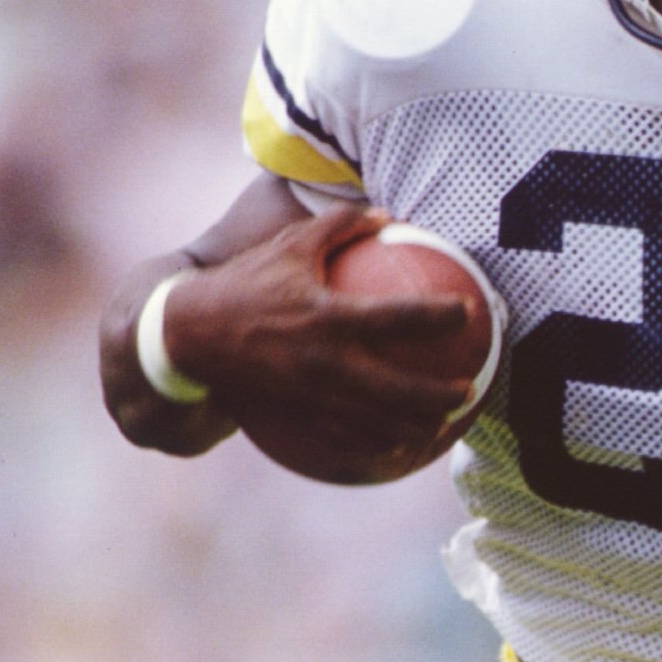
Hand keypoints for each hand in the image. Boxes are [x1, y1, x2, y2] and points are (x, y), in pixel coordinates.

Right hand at [167, 204, 478, 451]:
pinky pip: (348, 438)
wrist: (191, 335)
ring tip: (443, 426)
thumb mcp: (292, 243)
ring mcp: (315, 395)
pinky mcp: (301, 415)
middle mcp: (327, 361)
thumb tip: (389, 215)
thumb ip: (342, 225)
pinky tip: (399, 446)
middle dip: (441, 394)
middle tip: (470, 389)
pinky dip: (378, 445)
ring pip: (378, 423)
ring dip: (417, 428)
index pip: (399, 316)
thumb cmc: (247, 282)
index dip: (440, 315)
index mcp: (330, 315)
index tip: (470, 311)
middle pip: (400, 388)